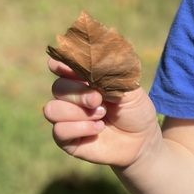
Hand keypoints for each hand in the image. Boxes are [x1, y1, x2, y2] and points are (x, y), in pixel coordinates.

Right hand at [43, 57, 160, 167]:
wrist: (142, 139)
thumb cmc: (135, 110)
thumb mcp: (129, 87)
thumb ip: (111, 71)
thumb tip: (95, 54)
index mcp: (83, 79)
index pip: (61, 66)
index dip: (60, 64)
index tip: (61, 65)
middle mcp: (71, 97)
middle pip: (57, 88)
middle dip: (78, 92)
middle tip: (98, 99)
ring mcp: (67, 118)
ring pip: (52, 110)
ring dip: (78, 112)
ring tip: (101, 115)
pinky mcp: (67, 139)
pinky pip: (59, 131)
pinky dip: (80, 128)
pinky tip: (98, 128)